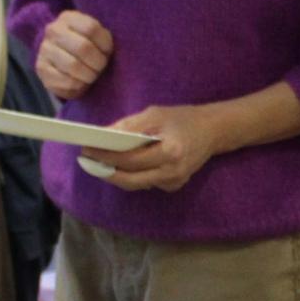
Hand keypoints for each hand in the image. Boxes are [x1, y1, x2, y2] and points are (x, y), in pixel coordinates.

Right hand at [36, 10, 113, 100]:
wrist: (59, 59)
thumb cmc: (86, 46)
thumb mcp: (95, 36)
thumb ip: (103, 38)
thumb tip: (108, 51)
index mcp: (69, 18)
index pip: (91, 28)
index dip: (105, 44)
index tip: (107, 52)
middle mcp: (54, 30)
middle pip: (83, 47)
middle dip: (98, 62)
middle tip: (100, 67)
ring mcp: (45, 49)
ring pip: (74, 65)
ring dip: (89, 75)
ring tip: (91, 75)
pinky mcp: (42, 68)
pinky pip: (66, 80)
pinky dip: (78, 84)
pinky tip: (80, 81)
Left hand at [80, 104, 225, 192]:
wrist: (213, 131)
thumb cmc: (182, 118)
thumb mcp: (155, 114)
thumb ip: (129, 126)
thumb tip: (102, 135)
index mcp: (170, 151)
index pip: (130, 160)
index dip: (106, 156)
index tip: (86, 150)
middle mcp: (173, 172)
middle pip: (130, 178)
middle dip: (105, 170)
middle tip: (86, 161)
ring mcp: (174, 182)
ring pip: (136, 184)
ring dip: (115, 175)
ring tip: (98, 163)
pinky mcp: (174, 186)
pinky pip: (146, 183)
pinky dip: (131, 175)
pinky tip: (121, 166)